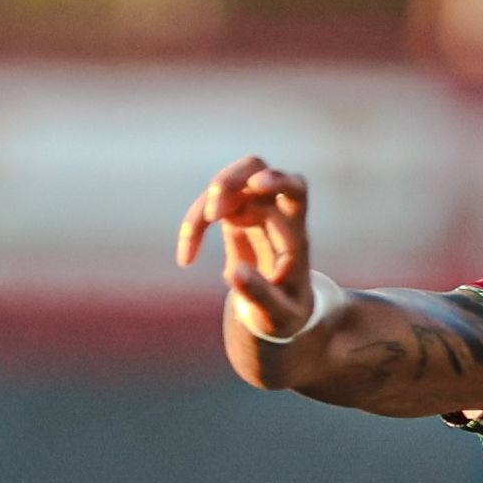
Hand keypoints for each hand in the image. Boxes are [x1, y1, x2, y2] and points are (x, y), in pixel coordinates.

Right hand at [178, 157, 314, 340]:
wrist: (276, 311)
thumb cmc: (284, 314)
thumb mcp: (277, 314)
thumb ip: (260, 295)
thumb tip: (234, 272)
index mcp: (296, 232)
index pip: (295, 190)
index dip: (278, 181)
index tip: (257, 185)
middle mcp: (275, 211)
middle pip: (257, 168)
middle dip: (231, 179)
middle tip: (213, 208)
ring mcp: (253, 208)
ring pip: (227, 184)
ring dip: (205, 204)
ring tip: (190, 244)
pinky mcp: (234, 215)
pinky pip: (209, 207)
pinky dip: (194, 226)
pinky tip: (187, 258)